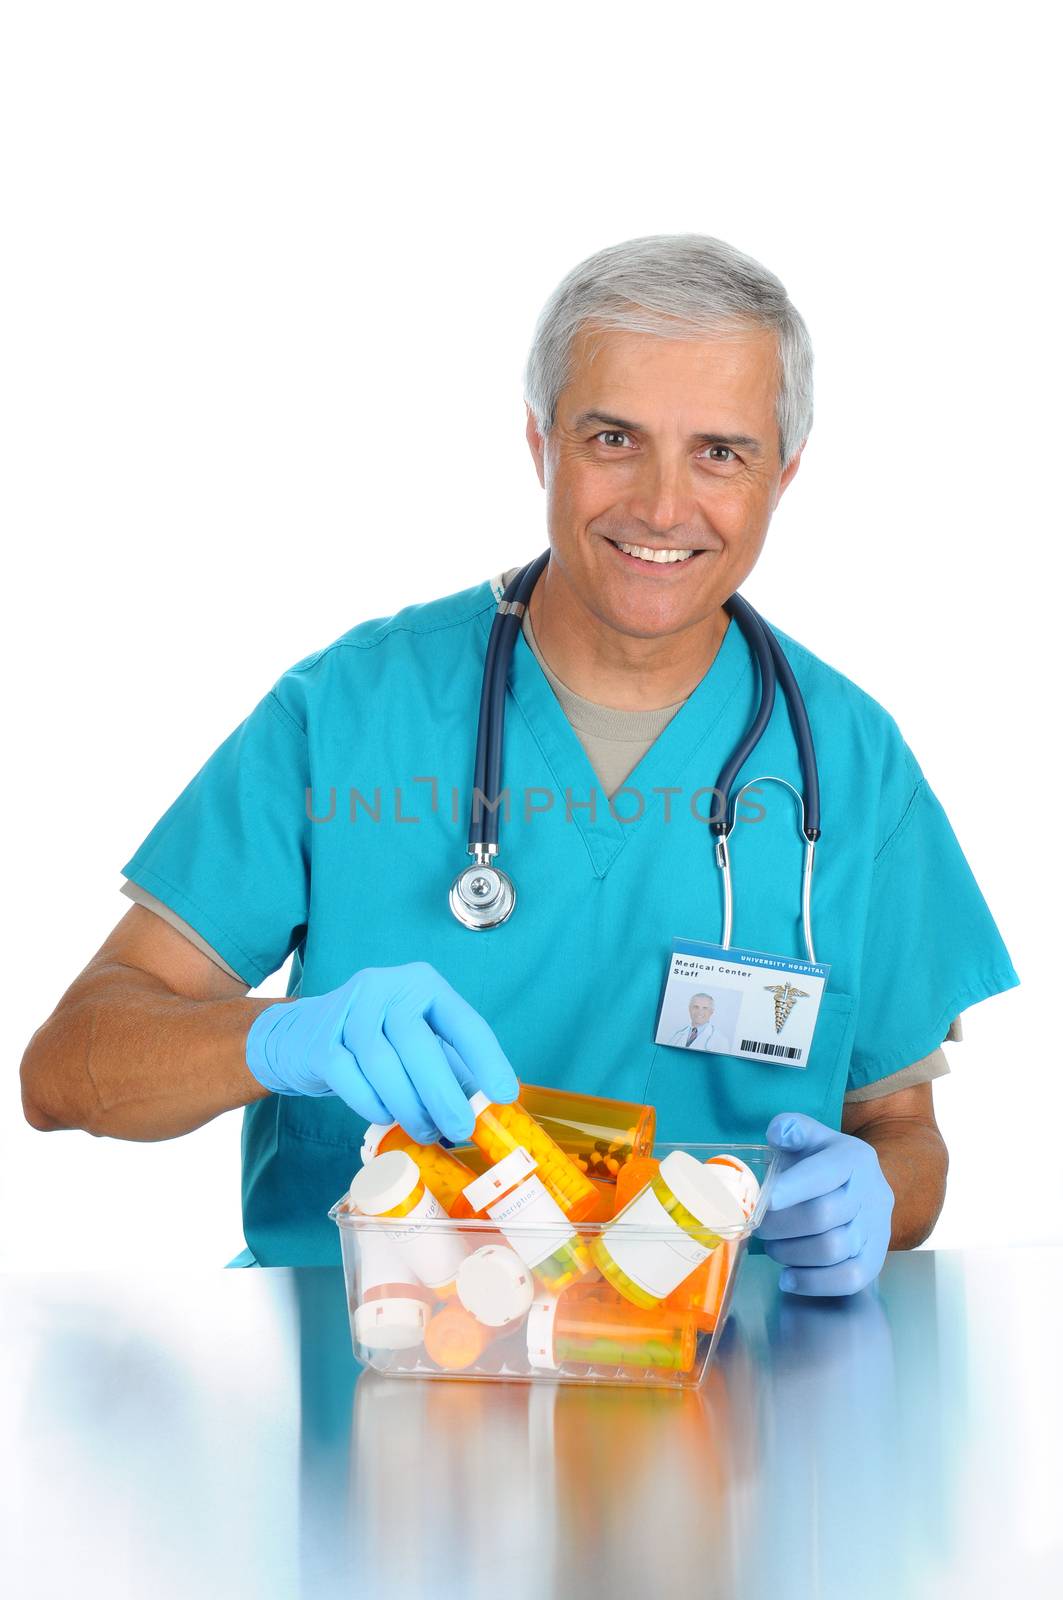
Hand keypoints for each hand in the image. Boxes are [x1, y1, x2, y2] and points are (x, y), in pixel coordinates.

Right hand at [244, 961, 518, 1142]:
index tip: (504, 1095)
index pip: (463, 1022)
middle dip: (442, 1092)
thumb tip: (488, 1109)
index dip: (487, 1061)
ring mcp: (349, 1009)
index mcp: (422, 984)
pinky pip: (350, 1078)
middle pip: (418, 1043)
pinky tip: (385, 1117)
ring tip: (425, 1130)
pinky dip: (372, 1104)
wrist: (302, 1035)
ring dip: (408, 1104)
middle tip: (461, 1128)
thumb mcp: (418, 1042)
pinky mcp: (321, 1039)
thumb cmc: (376, 1043)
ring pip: (383, 1062)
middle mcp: (386, 986)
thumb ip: (451, 1066)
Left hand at [755, 1112, 894, 1295]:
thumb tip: (778, 1133)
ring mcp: (878, 1228)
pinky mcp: (876, 1259)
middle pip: (822, 1215)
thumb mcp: (809, 1138)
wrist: (860, 1189)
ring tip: (773, 1248)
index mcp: (854, 1158)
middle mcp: (872, 1192)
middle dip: (780, 1225)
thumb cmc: (820, 1163)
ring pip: (833, 1250)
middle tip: (759, 1227)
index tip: (767, 1201)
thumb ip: (793, 1129)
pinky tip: (788, 1278)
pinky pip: (849, 1279)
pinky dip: (813, 1283)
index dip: (794, 1187)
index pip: (824, 1173)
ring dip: (791, 1253)